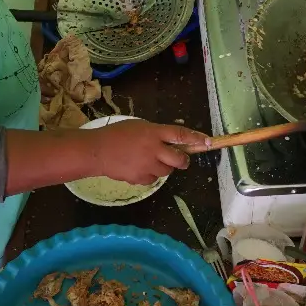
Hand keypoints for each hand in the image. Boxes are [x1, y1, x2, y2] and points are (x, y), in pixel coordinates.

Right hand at [86, 120, 209, 184]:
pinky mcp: (140, 178)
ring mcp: (147, 165)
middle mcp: (154, 149)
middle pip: (179, 159)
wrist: (97, 151)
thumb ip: (156, 134)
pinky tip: (139, 168)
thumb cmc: (117, 134)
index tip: (208, 142)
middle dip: (183, 160)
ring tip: (150, 160)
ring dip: (164, 167)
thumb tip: (174, 143)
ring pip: (167, 171)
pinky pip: (153, 179)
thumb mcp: (139, 127)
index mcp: (153, 132)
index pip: (180, 134)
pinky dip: (150, 175)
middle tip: (181, 159)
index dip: (196, 139)